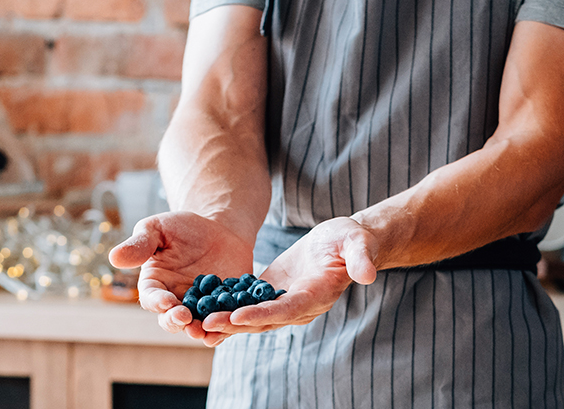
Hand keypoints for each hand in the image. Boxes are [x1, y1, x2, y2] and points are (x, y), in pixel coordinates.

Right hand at [108, 211, 253, 340]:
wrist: (220, 230)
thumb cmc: (183, 228)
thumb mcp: (159, 228)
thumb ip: (140, 243)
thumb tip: (114, 257)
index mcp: (155, 285)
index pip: (151, 298)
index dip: (157, 302)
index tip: (166, 301)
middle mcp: (175, 302)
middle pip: (171, 320)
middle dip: (176, 321)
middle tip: (185, 318)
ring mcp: (200, 308)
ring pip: (197, 327)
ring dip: (200, 330)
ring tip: (204, 329)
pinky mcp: (223, 309)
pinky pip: (223, 323)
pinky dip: (225, 328)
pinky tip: (229, 327)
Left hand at [200, 217, 378, 344]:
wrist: (344, 243)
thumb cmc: (352, 239)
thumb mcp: (358, 242)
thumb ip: (361, 258)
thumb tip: (367, 275)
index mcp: (317, 294)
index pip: (288, 309)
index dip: (263, 314)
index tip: (238, 317)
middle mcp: (299, 306)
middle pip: (264, 319)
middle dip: (235, 323)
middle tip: (205, 324)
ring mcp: (284, 302)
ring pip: (251, 316)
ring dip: (225, 320)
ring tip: (196, 322)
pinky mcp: (272, 293)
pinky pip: (248, 303)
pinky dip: (226, 307)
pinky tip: (201, 306)